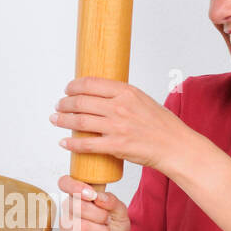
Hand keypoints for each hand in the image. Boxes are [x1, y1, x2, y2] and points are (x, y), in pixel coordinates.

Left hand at [51, 77, 188, 171]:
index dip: (73, 86)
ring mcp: (117, 127)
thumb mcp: (142, 100)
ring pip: (80, 122)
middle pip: (81, 102)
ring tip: (55, 120)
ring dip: (63, 120)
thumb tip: (101, 96)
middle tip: (58, 106)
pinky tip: (63, 142)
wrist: (175, 146)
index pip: (90, 84)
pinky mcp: (116, 146)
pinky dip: (71, 143)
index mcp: (126, 92)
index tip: (67, 90)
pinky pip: (87, 144)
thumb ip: (122, 97)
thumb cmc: (161, 125)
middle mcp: (120, 106)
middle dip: (64, 103)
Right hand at [56, 175, 131, 230]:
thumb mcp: (120, 210)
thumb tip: (99, 197)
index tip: (92, 195)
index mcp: (79, 194)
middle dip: (100, 216)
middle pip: (78, 206)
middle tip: (107, 220)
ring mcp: (66, 225)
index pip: (65, 183)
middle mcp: (69, 208)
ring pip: (81, 227)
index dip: (75, 187)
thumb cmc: (114, 225)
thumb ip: (111, 201)